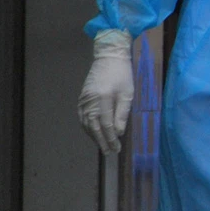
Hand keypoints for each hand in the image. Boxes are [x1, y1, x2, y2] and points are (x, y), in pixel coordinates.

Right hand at [78, 30, 135, 154]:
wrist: (108, 58)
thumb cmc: (122, 75)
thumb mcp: (127, 94)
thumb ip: (122, 114)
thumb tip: (118, 133)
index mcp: (103, 99)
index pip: (106, 125)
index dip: (111, 139)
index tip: (116, 148)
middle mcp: (90, 101)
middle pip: (94, 126)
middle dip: (101, 141)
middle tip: (109, 152)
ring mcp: (84, 99)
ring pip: (86, 123)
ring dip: (93, 136)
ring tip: (102, 146)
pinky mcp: (81, 98)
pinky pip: (82, 117)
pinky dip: (87, 127)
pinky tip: (93, 133)